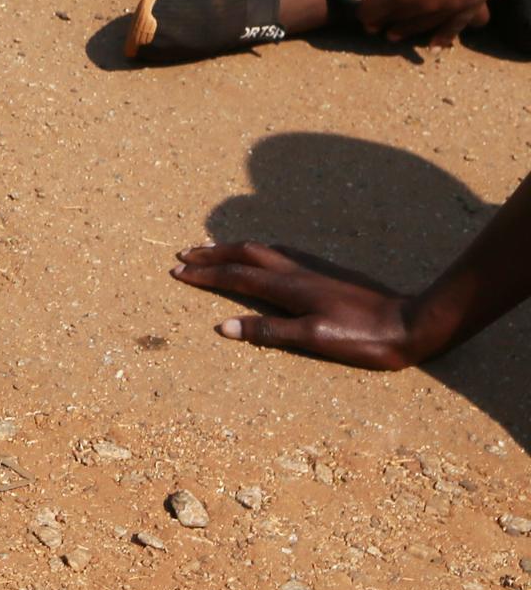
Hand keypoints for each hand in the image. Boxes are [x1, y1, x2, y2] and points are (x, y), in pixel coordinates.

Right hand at [171, 242, 442, 368]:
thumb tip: (223, 326)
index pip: (235, 277)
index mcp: (289, 288)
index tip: (177, 271)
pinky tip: (266, 257)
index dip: (204, 275)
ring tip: (215, 249)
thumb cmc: (364, 338)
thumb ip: (268, 332)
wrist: (413, 323)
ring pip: (264, 250)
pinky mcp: (329, 273)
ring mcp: (315, 270)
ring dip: (234, 249)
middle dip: (212, 254)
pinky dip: (260, 251)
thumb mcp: (314, 340)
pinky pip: (283, 253)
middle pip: (245, 255)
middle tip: (185, 253)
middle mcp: (298, 272)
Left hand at [355, 0, 515, 41]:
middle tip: (375, 25)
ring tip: (395, 35)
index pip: (371, 12)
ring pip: (423, 26)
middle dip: (382, 22)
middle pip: (396, 20)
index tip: (362, 11)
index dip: (364, 12)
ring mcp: (450, 6)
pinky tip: (433, 47)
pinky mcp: (471, 2)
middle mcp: (424, 5)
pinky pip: (456, 26)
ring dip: (407, 31)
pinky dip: (443, 37)